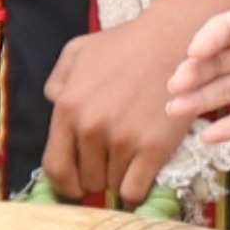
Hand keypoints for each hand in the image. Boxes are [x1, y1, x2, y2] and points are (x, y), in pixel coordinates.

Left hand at [43, 13, 199, 204]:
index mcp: (68, 108)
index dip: (64, 185)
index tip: (76, 188)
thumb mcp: (79, 51)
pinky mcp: (154, 148)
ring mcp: (123, 140)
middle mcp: (91, 128)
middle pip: (87, 179)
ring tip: (133, 158)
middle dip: (97, 177)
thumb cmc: (128, 43)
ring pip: (113, 186)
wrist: (175, 39)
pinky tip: (144, 174)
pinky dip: (137, 189)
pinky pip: (135, 190)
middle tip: (112, 165)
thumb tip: (54, 103)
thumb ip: (58, 79)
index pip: (55, 167)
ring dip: (120, 178)